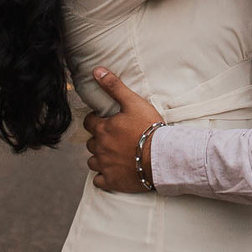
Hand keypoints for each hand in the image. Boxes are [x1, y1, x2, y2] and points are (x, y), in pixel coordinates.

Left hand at [83, 67, 164, 192]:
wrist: (162, 157)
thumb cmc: (149, 129)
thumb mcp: (133, 103)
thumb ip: (114, 87)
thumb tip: (97, 71)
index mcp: (103, 129)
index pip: (89, 122)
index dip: (97, 120)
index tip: (107, 121)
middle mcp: (99, 147)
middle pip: (91, 142)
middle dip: (99, 139)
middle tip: (115, 138)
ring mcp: (104, 166)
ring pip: (92, 161)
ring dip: (100, 157)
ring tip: (115, 154)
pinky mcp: (111, 181)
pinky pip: (99, 180)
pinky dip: (104, 176)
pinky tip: (114, 171)